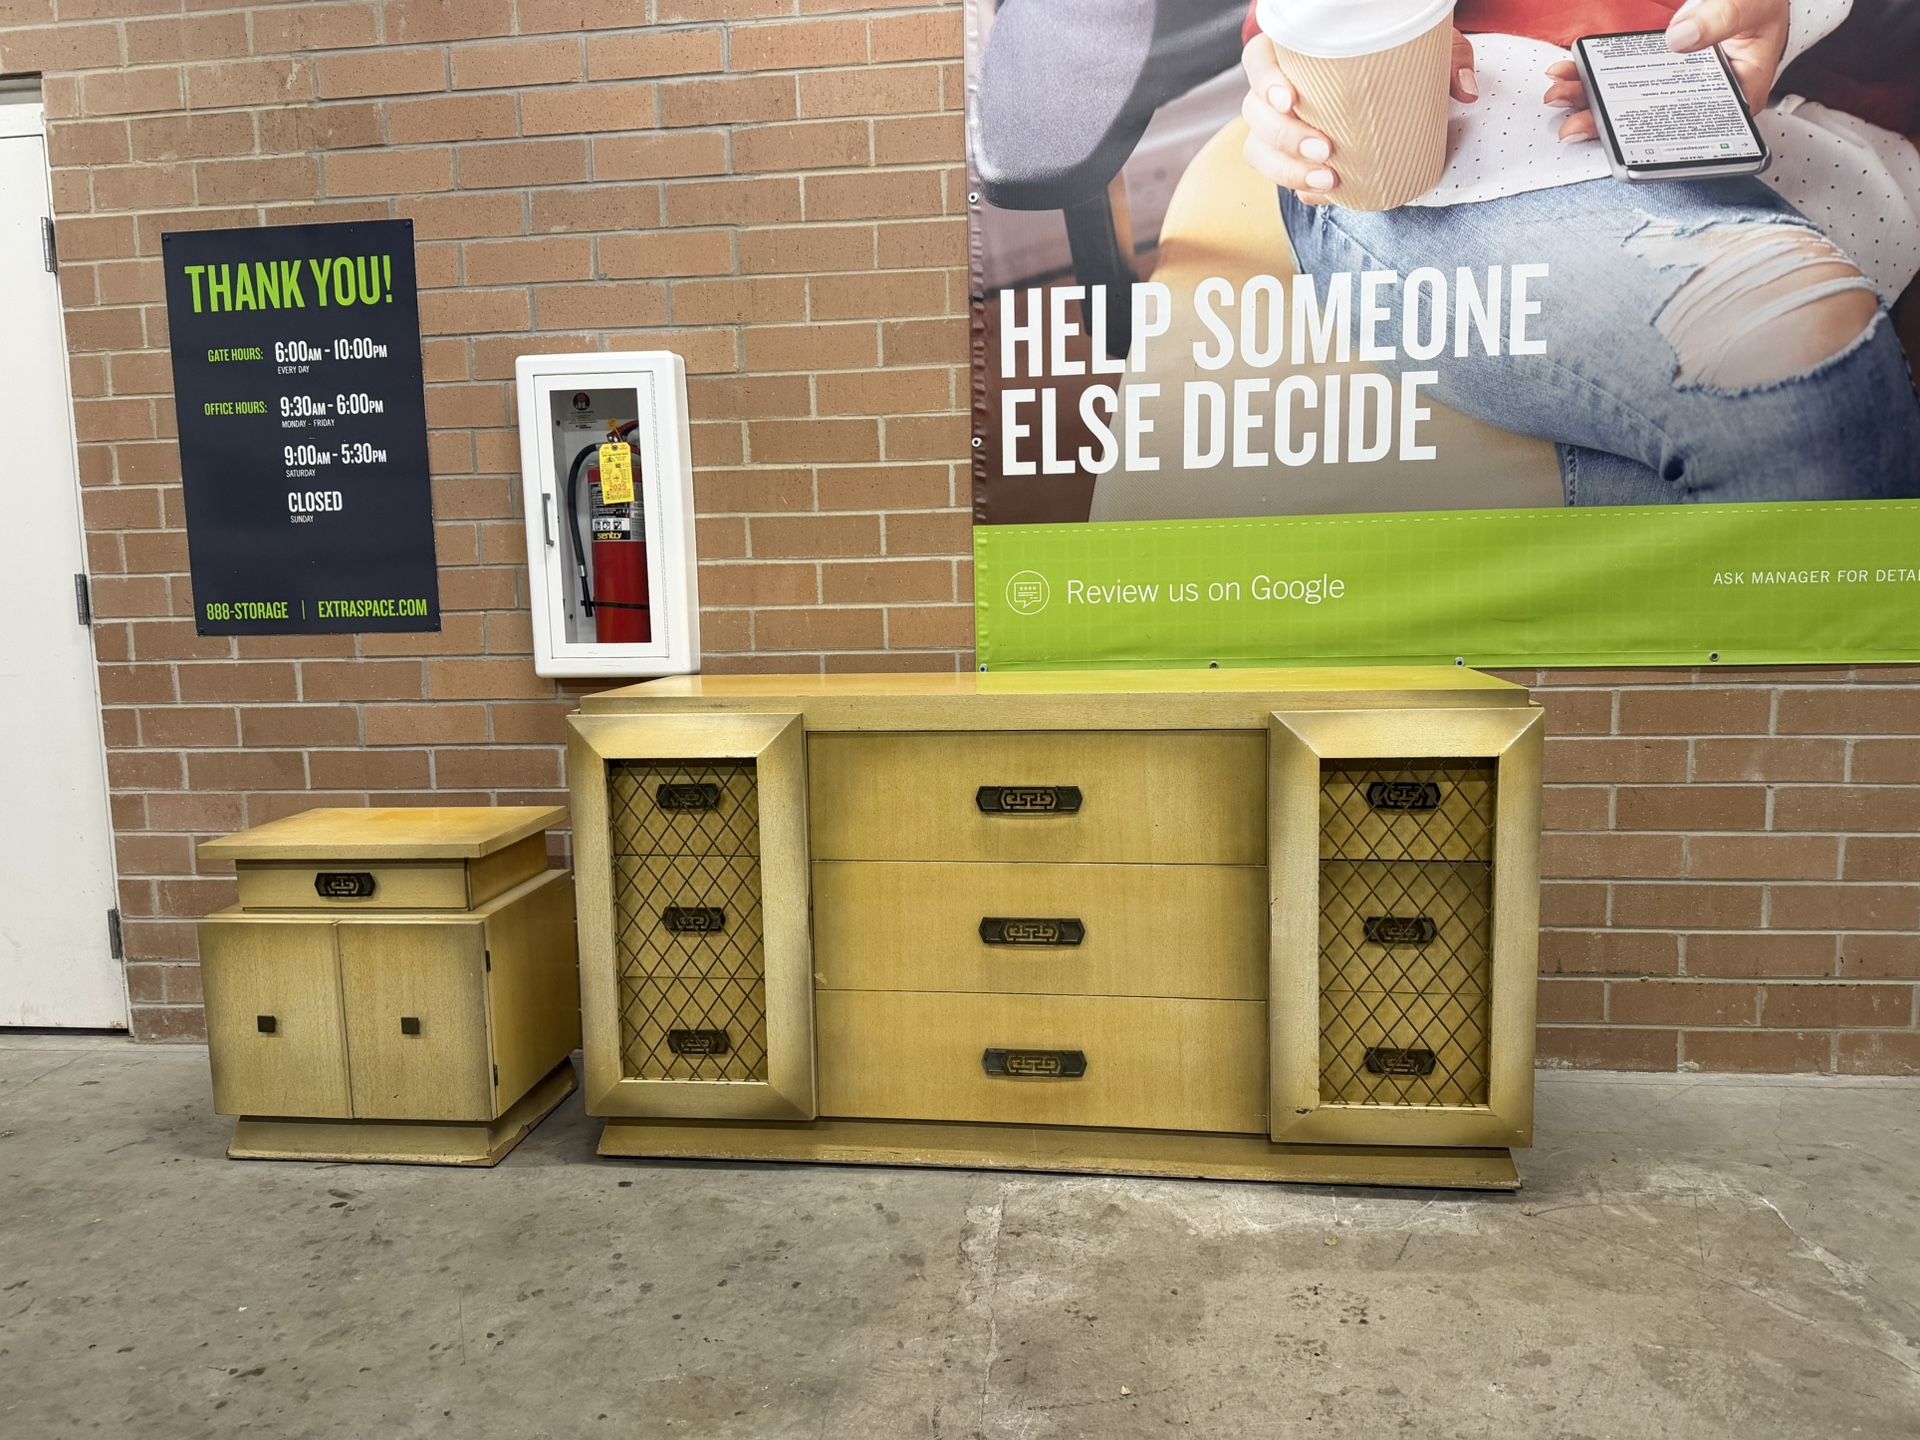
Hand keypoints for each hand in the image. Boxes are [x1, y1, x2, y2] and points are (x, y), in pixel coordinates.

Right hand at [1243, 30, 1478, 203]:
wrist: (1390, 75)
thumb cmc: (1397, 54)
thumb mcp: (1424, 48)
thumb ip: (1446, 60)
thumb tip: (1466, 91)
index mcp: (1293, 53)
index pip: (1258, 61)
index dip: (1265, 80)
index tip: (1292, 99)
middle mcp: (1277, 89)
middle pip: (1255, 113)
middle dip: (1285, 137)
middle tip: (1326, 149)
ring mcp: (1279, 124)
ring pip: (1258, 149)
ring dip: (1286, 169)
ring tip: (1326, 180)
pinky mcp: (1290, 154)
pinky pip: (1277, 173)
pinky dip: (1296, 186)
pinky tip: (1320, 194)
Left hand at [1545, 0, 1790, 143]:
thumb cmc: (1759, 1)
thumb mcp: (1749, 4)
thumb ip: (1720, 18)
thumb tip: (1680, 39)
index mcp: (1736, 96)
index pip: (1693, 130)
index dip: (1653, 140)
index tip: (1620, 137)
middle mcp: (1702, 98)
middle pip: (1649, 122)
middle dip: (1606, 125)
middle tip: (1572, 126)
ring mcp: (1676, 84)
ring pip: (1628, 102)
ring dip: (1590, 101)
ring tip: (1559, 96)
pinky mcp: (1658, 68)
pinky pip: (1622, 77)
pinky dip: (1594, 75)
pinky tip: (1569, 71)